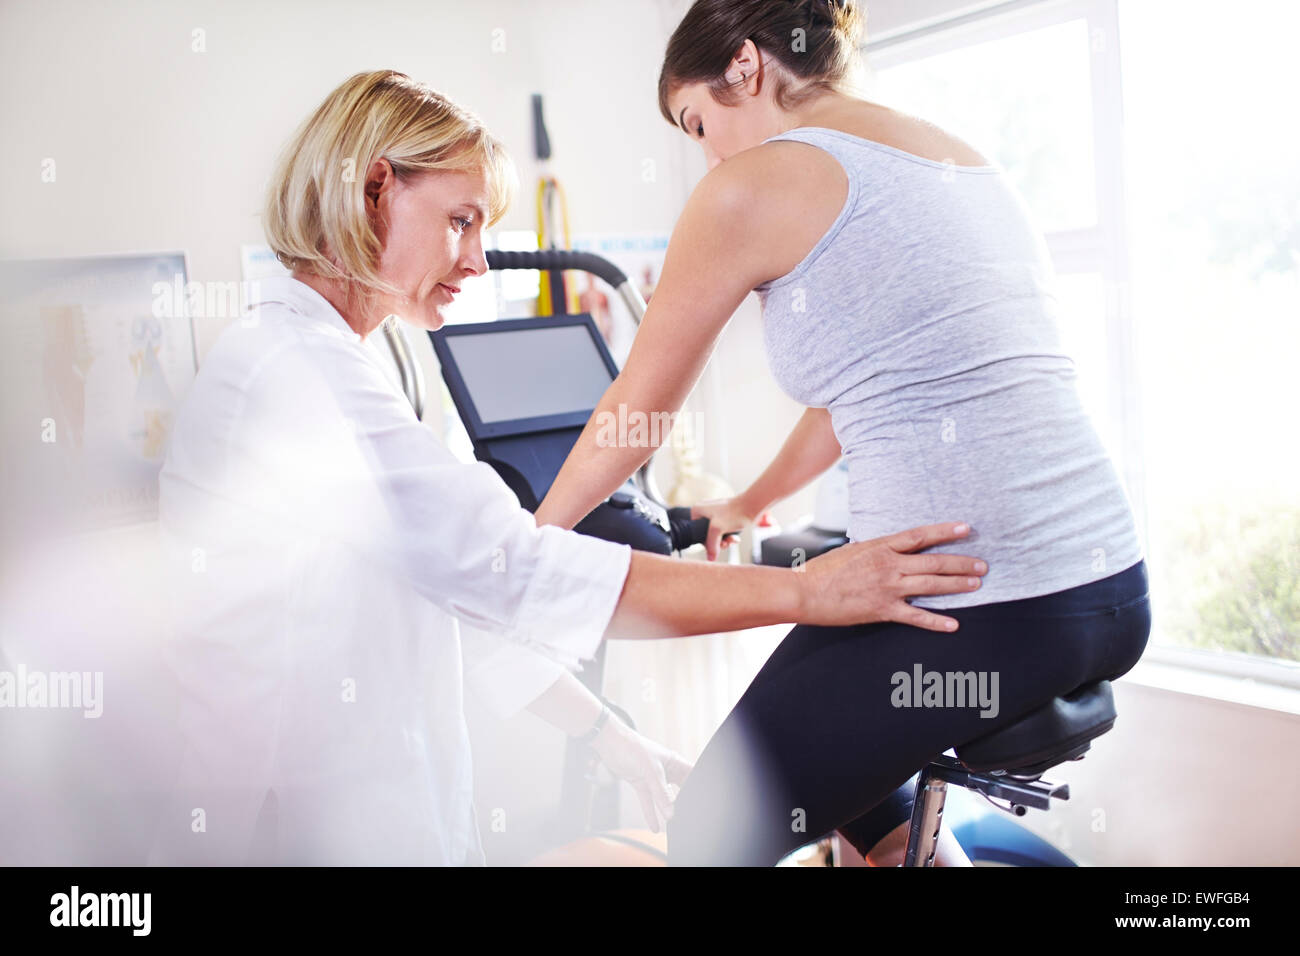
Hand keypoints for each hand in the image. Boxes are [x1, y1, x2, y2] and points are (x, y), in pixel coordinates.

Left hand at [589, 716, 692, 832]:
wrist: (610, 744)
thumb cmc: (633, 748)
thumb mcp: (651, 771)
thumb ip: (661, 793)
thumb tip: (671, 813)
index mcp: (674, 761)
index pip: (691, 775)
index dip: (697, 786)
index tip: (700, 802)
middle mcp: (666, 770)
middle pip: (680, 788)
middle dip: (684, 801)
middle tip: (688, 815)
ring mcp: (653, 778)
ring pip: (663, 797)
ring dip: (666, 810)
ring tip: (673, 825)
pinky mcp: (641, 784)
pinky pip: (649, 802)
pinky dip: (651, 814)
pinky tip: (655, 826)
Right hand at [689, 497, 750, 560]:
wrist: (752, 506)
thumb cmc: (734, 513)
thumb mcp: (717, 529)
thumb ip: (711, 545)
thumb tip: (710, 559)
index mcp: (697, 510)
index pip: (695, 533)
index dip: (705, 542)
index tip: (715, 544)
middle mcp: (704, 512)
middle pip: (706, 535)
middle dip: (717, 542)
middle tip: (725, 543)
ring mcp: (714, 515)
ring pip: (716, 535)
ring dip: (724, 540)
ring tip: (731, 540)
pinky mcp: (724, 518)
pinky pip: (722, 532)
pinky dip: (728, 537)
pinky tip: (735, 538)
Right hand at [796, 522, 986, 631]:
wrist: (805, 592)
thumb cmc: (823, 570)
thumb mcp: (851, 551)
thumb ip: (874, 550)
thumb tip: (889, 550)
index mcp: (880, 546)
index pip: (920, 536)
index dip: (945, 532)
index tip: (966, 529)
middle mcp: (889, 565)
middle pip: (934, 562)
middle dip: (961, 563)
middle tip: (982, 565)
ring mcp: (888, 588)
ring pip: (931, 585)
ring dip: (957, 585)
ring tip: (976, 584)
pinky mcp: (883, 610)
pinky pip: (916, 616)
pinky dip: (937, 621)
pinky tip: (953, 624)